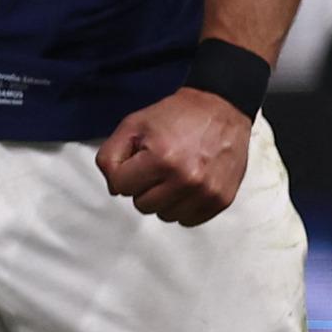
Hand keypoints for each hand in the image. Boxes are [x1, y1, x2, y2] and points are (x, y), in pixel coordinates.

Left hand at [97, 88, 251, 224]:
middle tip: (155, 167)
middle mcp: (186, 179)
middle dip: (142, 187)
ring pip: (164, 215)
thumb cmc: (176, 116)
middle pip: (142, 205)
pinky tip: (185, 186)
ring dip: (162, 199)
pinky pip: (188, 220)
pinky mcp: (221, 200)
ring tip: (172, 175)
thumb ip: (110, 156)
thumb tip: (114, 188)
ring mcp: (206, 192)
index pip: (120, 187)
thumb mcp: (132, 125)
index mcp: (161, 158)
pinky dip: (182, 207)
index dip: (123, 173)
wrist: (219, 110)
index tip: (135, 162)